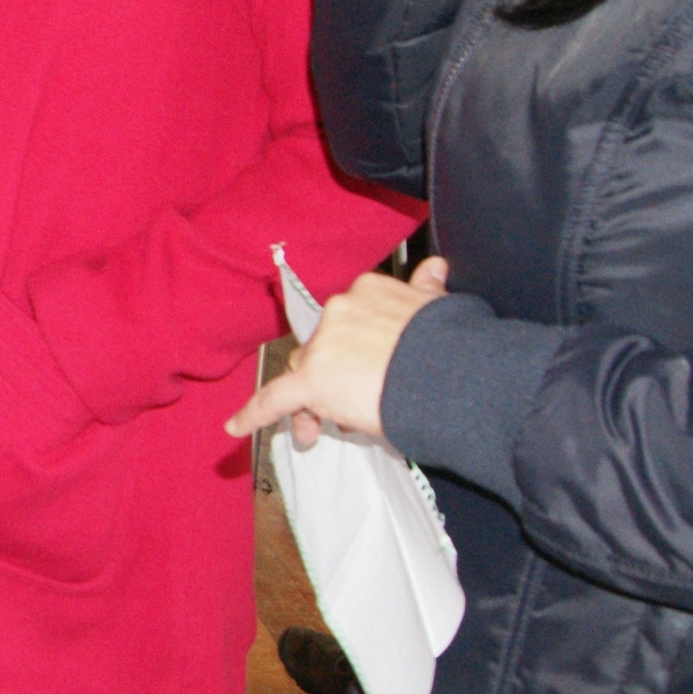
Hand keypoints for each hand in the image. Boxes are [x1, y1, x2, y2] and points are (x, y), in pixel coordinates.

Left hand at [227, 257, 449, 447]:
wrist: (456, 372)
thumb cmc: (453, 346)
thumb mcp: (437, 309)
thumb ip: (424, 289)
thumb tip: (433, 267)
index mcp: (366, 291)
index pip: (345, 321)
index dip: (350, 349)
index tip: (365, 366)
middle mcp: (339, 311)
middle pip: (320, 348)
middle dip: (330, 375)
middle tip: (350, 403)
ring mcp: (324, 345)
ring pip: (304, 373)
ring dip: (314, 400)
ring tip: (336, 424)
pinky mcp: (312, 380)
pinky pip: (274, 398)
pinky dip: (255, 414)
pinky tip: (236, 426)